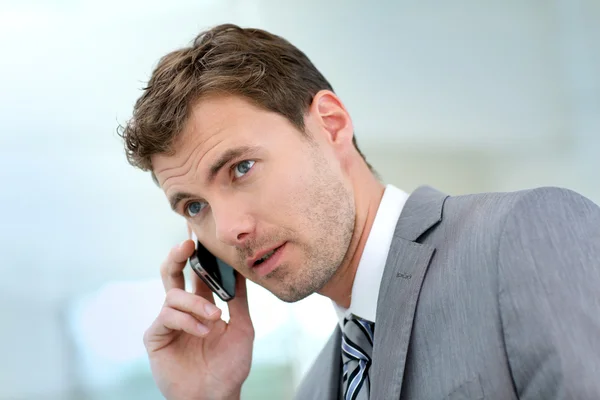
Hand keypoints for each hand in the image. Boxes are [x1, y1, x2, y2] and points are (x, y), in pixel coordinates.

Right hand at [143, 238, 253, 399]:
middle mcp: (182, 310)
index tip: (196, 229)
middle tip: (187, 243)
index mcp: (201, 305)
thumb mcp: (242, 327)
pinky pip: (167, 316)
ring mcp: (168, 322)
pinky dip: (187, 321)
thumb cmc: (230, 366)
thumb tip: (240, 270)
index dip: (195, 252)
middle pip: (172, 273)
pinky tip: (203, 332)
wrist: (217, 396)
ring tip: (214, 319)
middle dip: (178, 255)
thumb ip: (238, 300)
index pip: (195, 272)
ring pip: (173, 294)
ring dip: (196, 304)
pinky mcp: (156, 337)